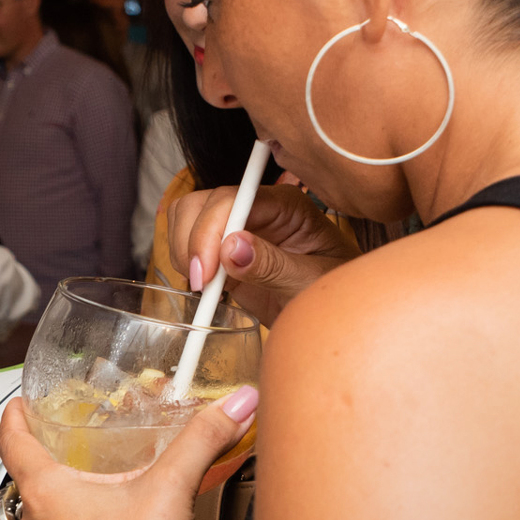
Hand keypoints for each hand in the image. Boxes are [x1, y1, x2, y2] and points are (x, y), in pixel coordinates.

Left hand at [0, 388, 257, 519]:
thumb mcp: (171, 490)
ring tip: (89, 494)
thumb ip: (202, 440)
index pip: (12, 442)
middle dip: (46, 462)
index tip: (18, 405)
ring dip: (59, 507)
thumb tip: (236, 405)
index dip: (13, 418)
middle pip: (26, 482)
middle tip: (65, 446)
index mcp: (46, 492)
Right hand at [169, 183, 359, 326]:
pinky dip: (185, 262)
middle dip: (192, 241)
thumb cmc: (334, 297)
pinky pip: (188, 242)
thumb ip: (273, 265)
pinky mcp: (223, 251)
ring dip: (184, 250)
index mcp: (286, 205)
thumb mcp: (310, 282)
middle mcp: (258, 209)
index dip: (210, 230)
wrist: (331, 320)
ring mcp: (238, 228)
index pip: (233, 199)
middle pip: (202, 203)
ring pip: (187, 217)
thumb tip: (231, 247)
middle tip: (201, 282)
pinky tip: (206, 288)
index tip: (205, 271)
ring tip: (204, 285)